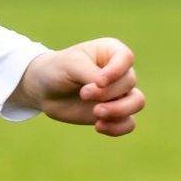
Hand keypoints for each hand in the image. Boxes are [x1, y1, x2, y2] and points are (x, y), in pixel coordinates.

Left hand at [14, 38, 145, 136]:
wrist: (44, 90)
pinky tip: (98, 126)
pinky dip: (117, 127)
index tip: (98, 81)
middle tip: (83, 94)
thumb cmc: (57, 69)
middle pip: (130, 82)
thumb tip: (108, 87)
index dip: (116, 71)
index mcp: (111, 52)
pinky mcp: (114, 113)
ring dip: (119, 110)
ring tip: (97, 114)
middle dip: (107, 93)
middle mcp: (119, 72)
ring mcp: (119, 94)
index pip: (126, 58)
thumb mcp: (70, 64)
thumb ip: (90, 72)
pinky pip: (129, 123)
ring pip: (137, 102)